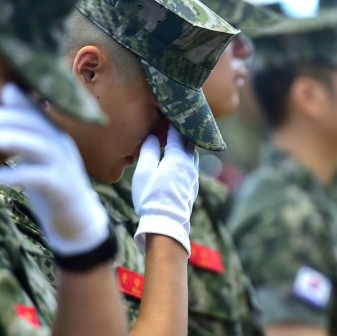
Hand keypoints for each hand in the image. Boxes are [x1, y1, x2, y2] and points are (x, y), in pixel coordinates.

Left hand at [0, 83, 109, 256]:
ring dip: (13, 140)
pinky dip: (19, 175)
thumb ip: (21, 138)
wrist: (76, 221)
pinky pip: (41, 178)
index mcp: (54, 137)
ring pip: (41, 147)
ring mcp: (65, 168)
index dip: (18, 102)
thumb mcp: (36, 158)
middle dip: (10, 117)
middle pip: (37, 125)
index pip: (37, 113)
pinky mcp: (62, 189)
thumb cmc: (50, 187)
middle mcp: (62, 147)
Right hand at [132, 126, 198, 254]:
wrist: (166, 224)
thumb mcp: (143, 172)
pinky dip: (186, 157)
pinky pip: (191, 165)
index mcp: (177, 158)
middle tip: (175, 120)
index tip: (169, 111)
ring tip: (177, 138)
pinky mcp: (192, 187)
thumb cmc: (151, 197)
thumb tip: (152, 137)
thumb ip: (149, 151)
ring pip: (192, 154)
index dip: (173, 122)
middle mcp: (189, 165)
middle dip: (183, 131)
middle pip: (189, 141)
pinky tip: (178, 158)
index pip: (177, 133)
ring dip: (186, 144)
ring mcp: (193, 176)